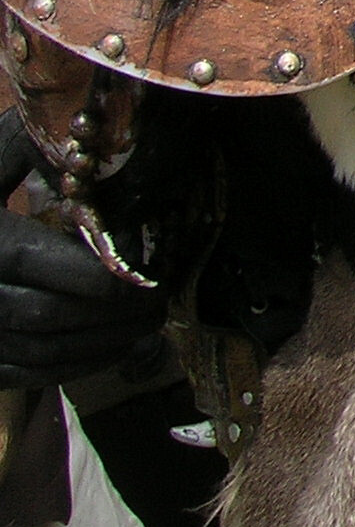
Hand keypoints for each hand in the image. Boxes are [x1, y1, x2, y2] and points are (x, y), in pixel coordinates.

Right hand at [0, 120, 164, 387]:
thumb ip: (41, 152)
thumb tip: (101, 153)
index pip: (35, 259)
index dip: (96, 274)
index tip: (149, 274)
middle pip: (46, 313)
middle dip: (114, 314)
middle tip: (160, 304)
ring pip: (39, 350)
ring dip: (101, 344)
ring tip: (146, 327)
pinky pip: (22, 374)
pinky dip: (71, 368)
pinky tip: (110, 350)